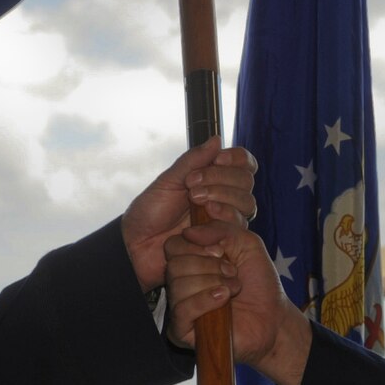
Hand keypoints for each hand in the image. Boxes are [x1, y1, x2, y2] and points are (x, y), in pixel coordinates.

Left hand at [122, 139, 257, 289]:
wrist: (137, 245)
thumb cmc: (150, 212)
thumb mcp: (168, 181)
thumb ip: (193, 161)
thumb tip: (217, 139)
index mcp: (214, 180)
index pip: (243, 164)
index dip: (237, 159)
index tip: (218, 159)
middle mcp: (225, 200)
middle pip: (246, 182)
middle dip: (221, 180)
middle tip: (192, 186)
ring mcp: (226, 222)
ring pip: (247, 205)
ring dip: (223, 198)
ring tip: (195, 202)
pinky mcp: (224, 243)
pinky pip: (238, 230)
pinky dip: (221, 222)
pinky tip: (200, 223)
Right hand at [164, 222, 311, 384]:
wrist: (273, 318)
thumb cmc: (259, 282)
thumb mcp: (247, 244)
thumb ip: (222, 228)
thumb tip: (189, 231)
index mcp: (190, 260)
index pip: (173, 245)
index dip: (197, 245)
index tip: (221, 251)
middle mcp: (181, 282)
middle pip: (174, 264)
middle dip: (209, 266)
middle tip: (231, 272)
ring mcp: (180, 306)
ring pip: (178, 285)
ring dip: (213, 283)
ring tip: (233, 289)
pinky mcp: (182, 330)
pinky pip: (181, 309)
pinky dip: (205, 300)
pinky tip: (223, 300)